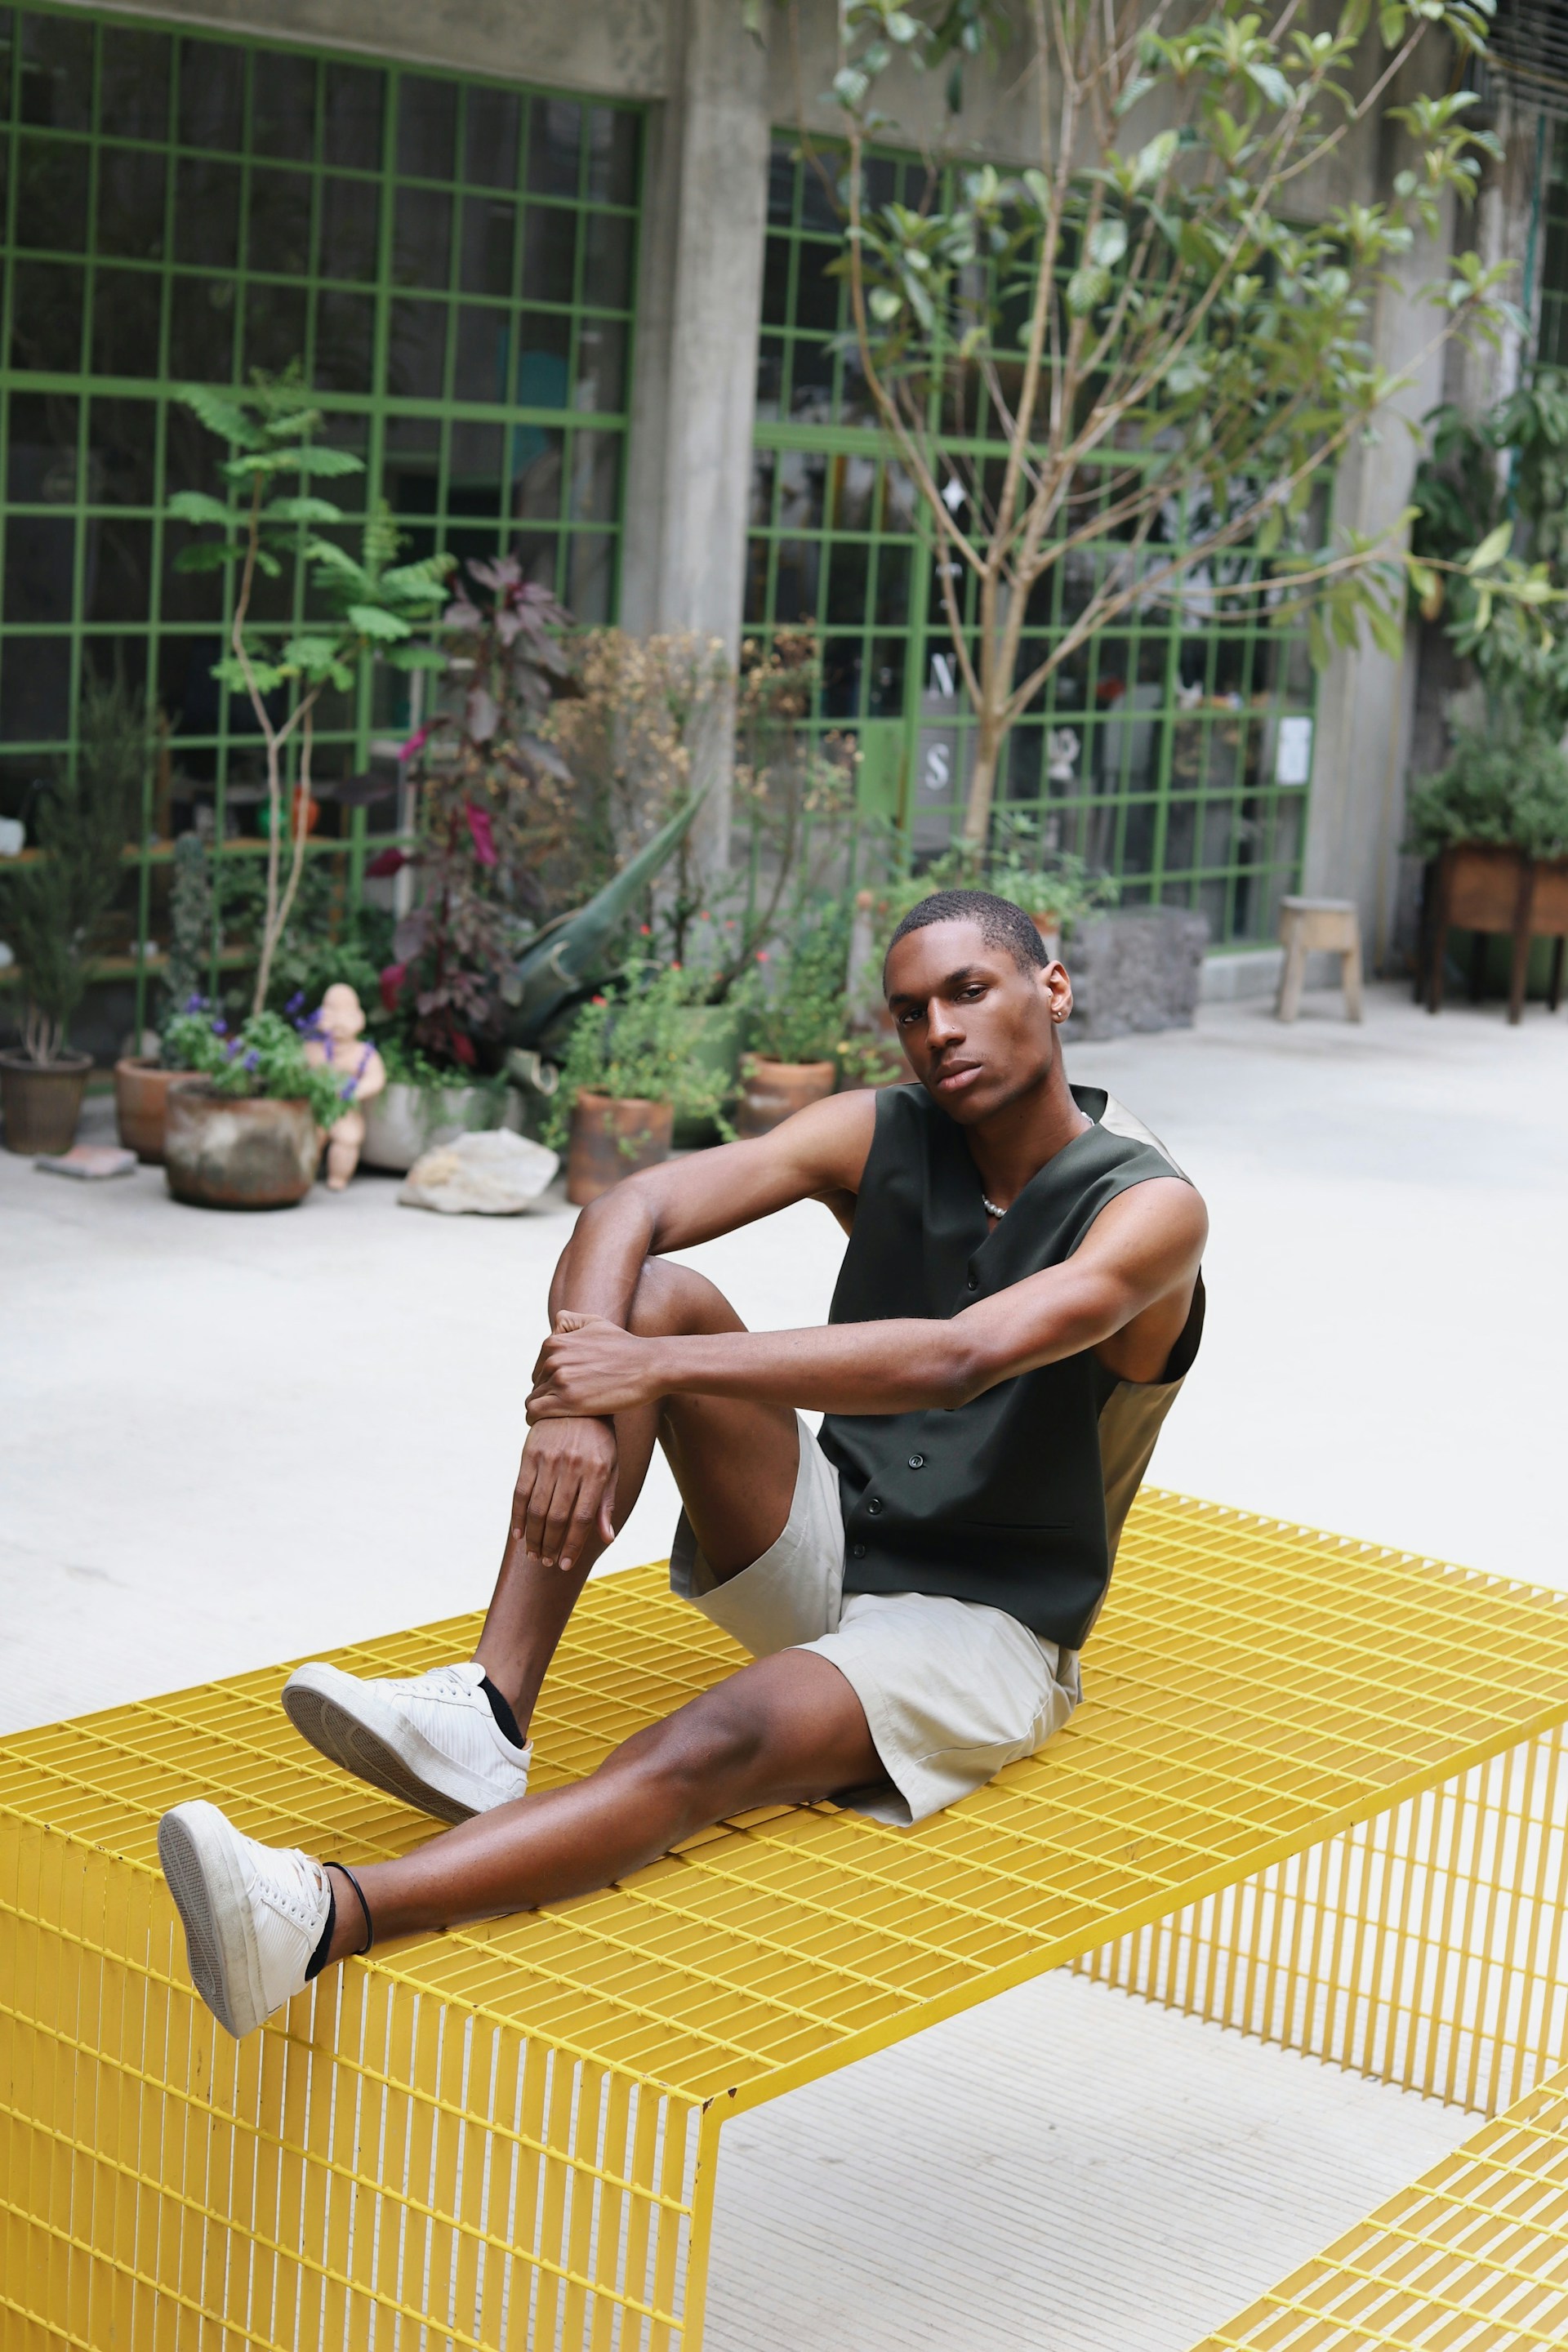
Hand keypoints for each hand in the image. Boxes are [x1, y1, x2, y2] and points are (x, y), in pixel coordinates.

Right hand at [512, 1413, 617, 1573]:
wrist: (577, 1401)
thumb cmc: (599, 1440)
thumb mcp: (611, 1467)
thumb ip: (606, 1503)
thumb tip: (607, 1539)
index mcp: (598, 1472)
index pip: (583, 1519)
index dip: (573, 1546)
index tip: (565, 1564)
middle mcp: (573, 1466)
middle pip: (558, 1518)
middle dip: (551, 1546)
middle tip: (547, 1562)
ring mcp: (549, 1459)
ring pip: (538, 1509)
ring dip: (534, 1537)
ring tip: (534, 1553)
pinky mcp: (530, 1453)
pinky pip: (520, 1492)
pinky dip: (518, 1516)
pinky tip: (519, 1533)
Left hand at [527, 1312, 664, 1419]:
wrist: (650, 1366)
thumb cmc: (626, 1347)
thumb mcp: (597, 1323)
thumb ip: (571, 1321)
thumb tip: (555, 1323)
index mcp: (555, 1342)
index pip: (538, 1368)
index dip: (550, 1381)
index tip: (566, 1391)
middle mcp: (553, 1359)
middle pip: (536, 1384)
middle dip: (549, 1395)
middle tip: (570, 1406)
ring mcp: (560, 1379)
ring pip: (533, 1399)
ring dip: (545, 1410)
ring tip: (564, 1417)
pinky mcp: (568, 1401)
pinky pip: (534, 1412)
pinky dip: (535, 1420)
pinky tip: (548, 1425)